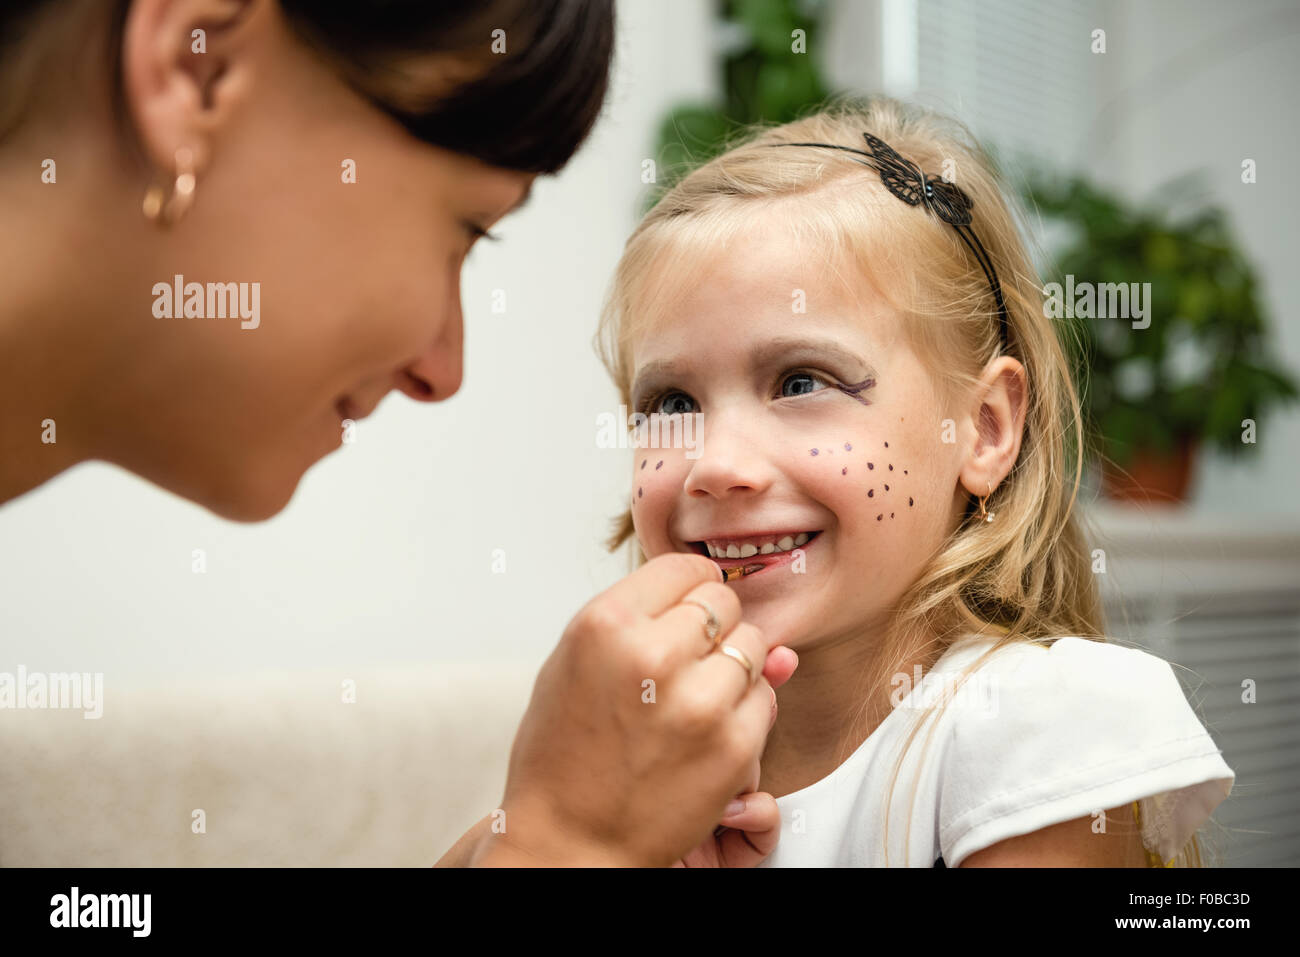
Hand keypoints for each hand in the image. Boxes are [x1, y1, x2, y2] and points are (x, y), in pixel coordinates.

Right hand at [473, 553, 797, 866]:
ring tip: (693, 696)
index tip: (685, 608)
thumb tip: (717, 583)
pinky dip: (746, 709)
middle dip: (711, 625)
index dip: (689, 587)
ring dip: (733, 666)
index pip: (684, 567)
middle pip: (723, 602)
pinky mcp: (731, 746)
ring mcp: (697, 702)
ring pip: (753, 646)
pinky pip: (766, 698)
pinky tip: (707, 729)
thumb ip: (642, 617)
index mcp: (605, 624)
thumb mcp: (575, 665)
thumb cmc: (564, 754)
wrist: (570, 842)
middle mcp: (652, 655)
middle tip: (684, 659)